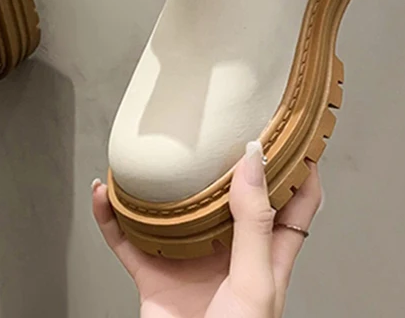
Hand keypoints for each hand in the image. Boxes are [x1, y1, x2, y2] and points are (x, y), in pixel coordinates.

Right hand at [92, 142, 321, 317]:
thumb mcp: (255, 283)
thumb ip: (254, 223)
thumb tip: (253, 161)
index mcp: (267, 256)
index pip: (295, 202)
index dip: (301, 166)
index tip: (295, 127)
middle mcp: (229, 251)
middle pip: (231, 195)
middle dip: (225, 159)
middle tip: (221, 121)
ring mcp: (189, 262)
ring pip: (175, 210)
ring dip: (161, 184)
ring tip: (156, 151)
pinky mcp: (153, 276)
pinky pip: (125, 239)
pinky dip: (110, 216)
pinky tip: (103, 193)